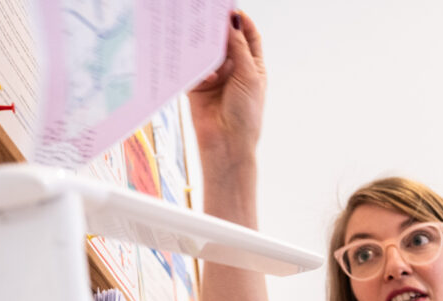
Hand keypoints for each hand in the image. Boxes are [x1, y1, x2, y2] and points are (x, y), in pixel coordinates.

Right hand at [187, 10, 266, 170]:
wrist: (227, 144)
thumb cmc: (246, 114)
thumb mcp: (248, 76)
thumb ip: (239, 47)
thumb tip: (233, 20)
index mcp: (252, 66)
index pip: (248, 36)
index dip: (241, 20)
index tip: (230, 8)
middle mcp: (233, 69)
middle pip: (224, 40)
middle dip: (216, 27)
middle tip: (206, 13)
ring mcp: (215, 76)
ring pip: (206, 51)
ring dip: (202, 43)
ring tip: (195, 32)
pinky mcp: (197, 86)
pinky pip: (191, 67)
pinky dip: (190, 62)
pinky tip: (190, 59)